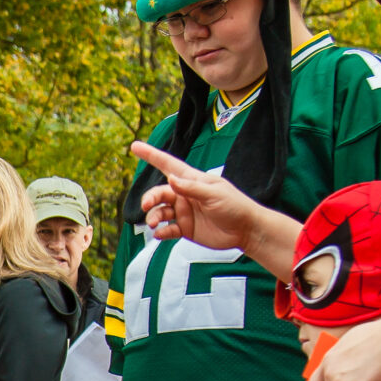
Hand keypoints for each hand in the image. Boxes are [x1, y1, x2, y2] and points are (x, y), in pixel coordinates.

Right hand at [128, 141, 296, 269]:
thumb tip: (171, 179)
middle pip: (159, 192)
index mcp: (192, 180)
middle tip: (146, 206)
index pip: (168, 164)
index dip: (151, 155)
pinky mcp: (185, 228)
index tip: (135, 146)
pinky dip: (161, 232)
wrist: (246, 230)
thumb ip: (191, 188)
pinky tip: (159, 234)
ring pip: (160, 211)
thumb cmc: (235, 206)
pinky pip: (168, 229)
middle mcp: (185, 195)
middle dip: (150, 198)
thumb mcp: (215, 194)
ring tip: (153, 224)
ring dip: (153, 217)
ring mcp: (184, 212)